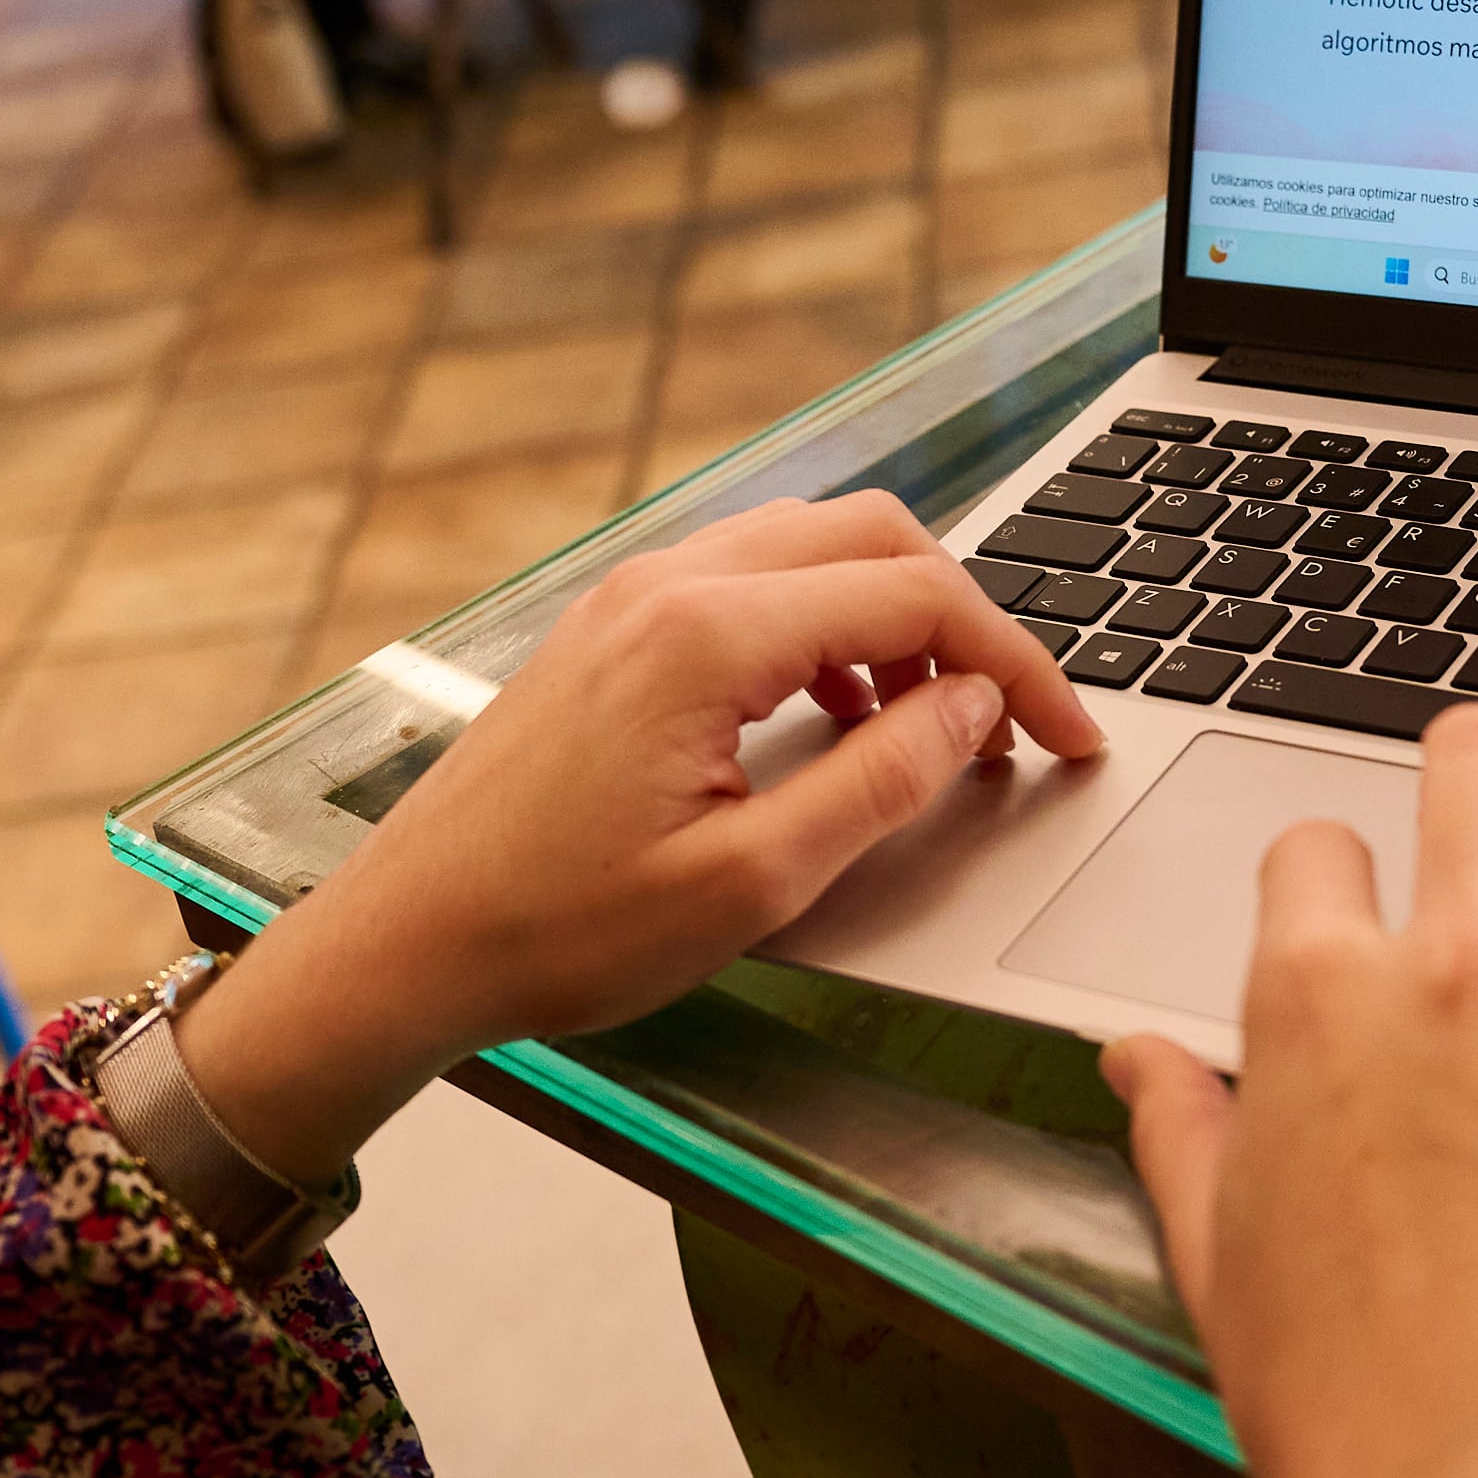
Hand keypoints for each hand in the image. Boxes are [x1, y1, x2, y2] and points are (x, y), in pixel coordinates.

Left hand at [171, 492, 1103, 1177]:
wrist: (408, 941)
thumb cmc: (557, 930)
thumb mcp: (751, 884)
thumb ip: (880, 783)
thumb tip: (972, 712)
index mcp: (707, 634)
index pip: (916, 599)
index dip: (1019, 665)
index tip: (1069, 738)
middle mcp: (670, 583)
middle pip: (875, 536)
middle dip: (965, 620)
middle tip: (1010, 723)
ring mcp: (633, 593)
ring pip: (814, 545)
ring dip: (894, 616)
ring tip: (928, 727)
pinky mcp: (613, 624)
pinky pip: (753, 577)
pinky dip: (825, 623)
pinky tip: (834, 716)